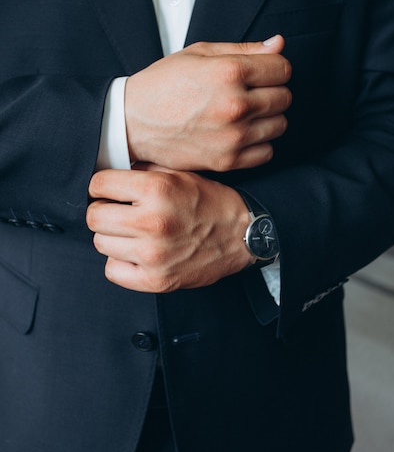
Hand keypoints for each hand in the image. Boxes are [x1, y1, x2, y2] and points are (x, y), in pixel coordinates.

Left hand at [87, 166, 252, 291]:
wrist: (242, 235)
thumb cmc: (209, 202)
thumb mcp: (179, 173)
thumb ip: (142, 171)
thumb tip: (107, 171)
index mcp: (157, 189)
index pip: (98, 185)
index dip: (102, 186)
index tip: (109, 190)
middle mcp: (152, 221)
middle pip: (94, 216)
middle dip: (103, 210)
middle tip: (119, 211)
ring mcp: (153, 254)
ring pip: (100, 243)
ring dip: (113, 236)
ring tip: (132, 232)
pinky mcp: (156, 280)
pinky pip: (112, 270)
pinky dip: (120, 262)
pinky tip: (136, 252)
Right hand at [125, 36, 291, 171]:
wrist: (132, 122)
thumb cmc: (163, 84)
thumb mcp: (200, 53)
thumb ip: (244, 49)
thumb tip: (279, 44)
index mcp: (229, 72)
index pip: (282, 68)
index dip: (273, 68)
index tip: (261, 72)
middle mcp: (235, 104)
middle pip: (285, 97)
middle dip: (272, 91)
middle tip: (250, 92)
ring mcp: (233, 135)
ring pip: (280, 125)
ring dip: (267, 118)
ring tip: (244, 113)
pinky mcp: (227, 160)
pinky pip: (267, 152)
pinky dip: (259, 143)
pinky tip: (241, 133)